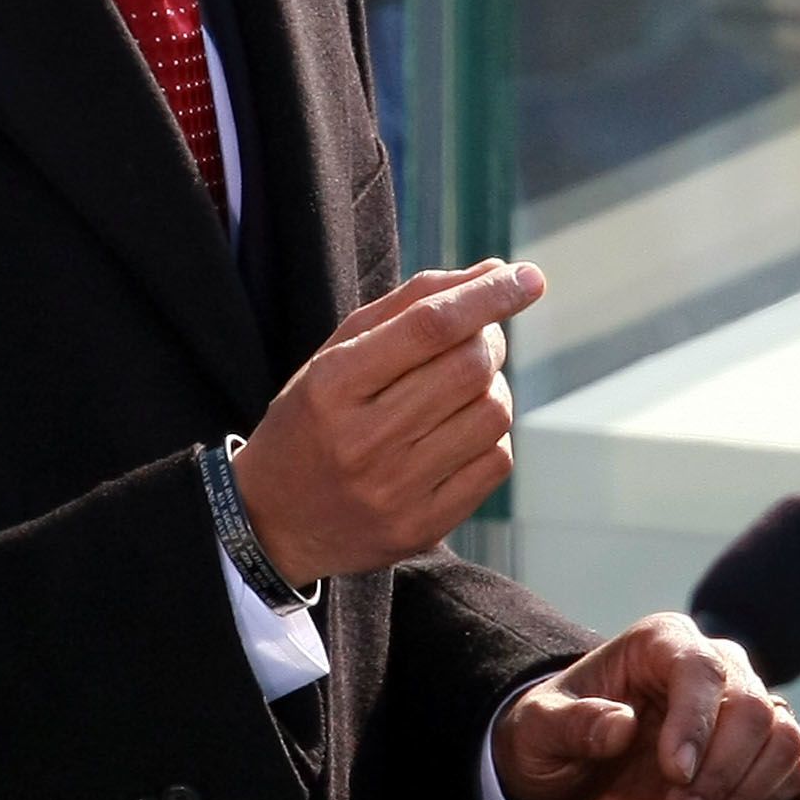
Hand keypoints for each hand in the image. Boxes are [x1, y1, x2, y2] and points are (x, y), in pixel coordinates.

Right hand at [231, 260, 541, 586]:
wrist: (272, 522)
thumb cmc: (314, 419)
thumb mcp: (337, 353)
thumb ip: (410, 306)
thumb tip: (494, 272)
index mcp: (333, 384)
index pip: (429, 326)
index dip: (488, 296)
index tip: (528, 275)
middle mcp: (363, 440)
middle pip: (469, 367)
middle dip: (490, 340)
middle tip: (478, 338)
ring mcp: (394, 490)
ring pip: (492, 414)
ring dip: (493, 388)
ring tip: (462, 389)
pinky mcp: (421, 527)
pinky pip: (495, 463)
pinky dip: (491, 437)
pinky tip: (459, 434)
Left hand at [492, 614, 799, 799]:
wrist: (569, 769)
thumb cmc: (552, 737)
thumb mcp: (538, 729)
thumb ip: (573, 723)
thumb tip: (619, 725)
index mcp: (661, 643)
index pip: (701, 669)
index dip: (696, 722)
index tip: (675, 774)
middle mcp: (713, 666)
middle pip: (754, 707)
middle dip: (720, 773)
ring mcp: (739, 709)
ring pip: (782, 737)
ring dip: (744, 794)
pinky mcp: (754, 754)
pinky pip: (790, 769)